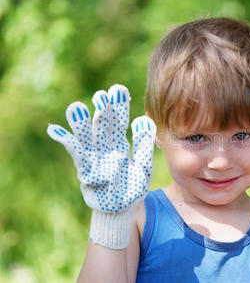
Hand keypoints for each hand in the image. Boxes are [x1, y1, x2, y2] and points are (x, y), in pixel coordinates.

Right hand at [47, 84, 155, 247]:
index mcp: (119, 144)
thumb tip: (144, 119)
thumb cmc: (132, 188)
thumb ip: (144, 145)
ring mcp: (93, 157)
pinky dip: (66, 142)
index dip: (118, 107)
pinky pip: (75, 155)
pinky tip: (54, 129)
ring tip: (76, 107)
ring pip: (86, 137)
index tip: (118, 90)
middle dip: (102, 111)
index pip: (119, 121)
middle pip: (102, 125)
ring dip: (81, 123)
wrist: (121, 210)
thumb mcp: (144, 166)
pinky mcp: (84, 170)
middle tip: (102, 95)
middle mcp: (104, 147)